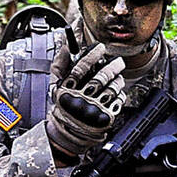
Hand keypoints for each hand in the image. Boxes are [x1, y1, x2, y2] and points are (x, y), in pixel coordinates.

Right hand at [46, 43, 126, 158]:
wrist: (71, 131)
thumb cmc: (65, 104)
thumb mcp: (56, 84)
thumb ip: (60, 64)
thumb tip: (67, 45)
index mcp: (68, 89)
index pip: (82, 67)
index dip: (93, 54)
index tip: (100, 47)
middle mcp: (81, 99)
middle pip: (101, 77)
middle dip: (112, 65)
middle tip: (117, 61)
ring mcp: (94, 109)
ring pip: (112, 87)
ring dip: (118, 78)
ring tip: (117, 76)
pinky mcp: (105, 117)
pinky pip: (119, 100)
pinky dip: (120, 92)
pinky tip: (116, 90)